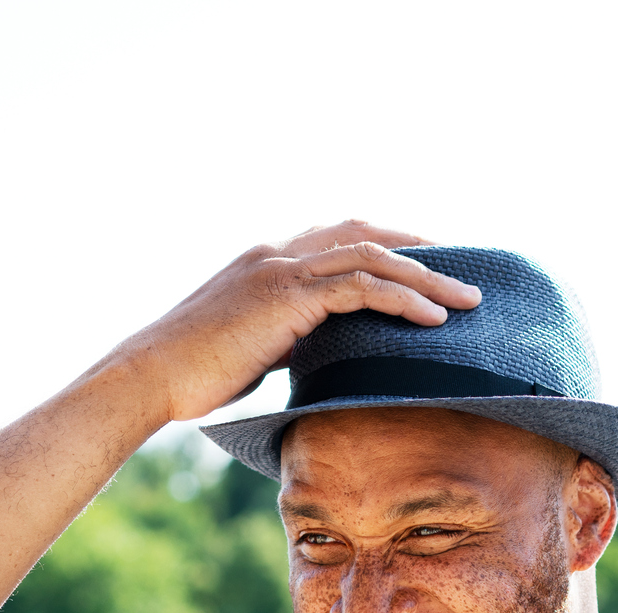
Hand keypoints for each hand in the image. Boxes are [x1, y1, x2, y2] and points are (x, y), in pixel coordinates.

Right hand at [104, 220, 484, 424]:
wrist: (149, 376)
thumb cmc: (190, 375)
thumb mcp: (250, 348)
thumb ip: (288, 338)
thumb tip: (323, 357)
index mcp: (267, 260)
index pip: (341, 237)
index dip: (389, 247)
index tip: (427, 268)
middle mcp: (276, 252)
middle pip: (366, 232)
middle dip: (421, 249)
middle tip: (464, 273)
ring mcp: (280, 268)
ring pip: (372, 255)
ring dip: (428, 275)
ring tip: (468, 300)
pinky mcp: (285, 295)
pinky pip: (360, 286)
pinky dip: (402, 298)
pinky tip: (433, 319)